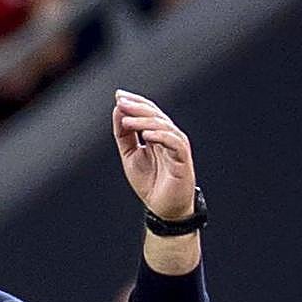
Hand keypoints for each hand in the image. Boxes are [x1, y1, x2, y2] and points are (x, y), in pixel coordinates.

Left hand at [112, 90, 196, 219]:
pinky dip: (161, 136)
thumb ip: (124, 136)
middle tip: (121, 102)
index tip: (118, 95)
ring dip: (144, 122)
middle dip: (138, 107)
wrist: (163, 207)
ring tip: (126, 121)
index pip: (148, 112)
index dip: (135, 102)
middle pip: (155, 115)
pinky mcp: (182, 159)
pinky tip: (146, 135)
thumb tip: (118, 112)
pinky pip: (174, 143)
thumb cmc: (150, 181)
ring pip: (163, 126)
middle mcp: (169, 137)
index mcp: (158, 134)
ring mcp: (177, 147)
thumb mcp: (130, 155)